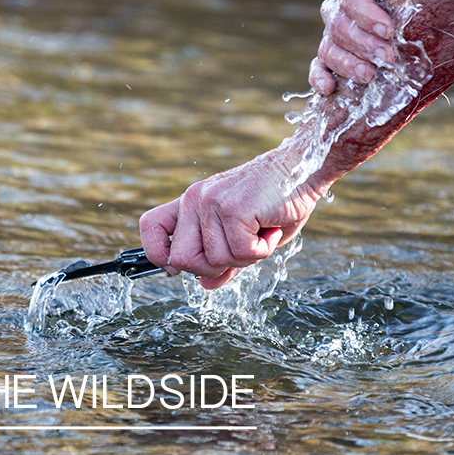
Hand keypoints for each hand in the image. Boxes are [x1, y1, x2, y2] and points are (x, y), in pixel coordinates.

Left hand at [138, 149, 322, 288]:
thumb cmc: (275, 201)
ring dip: (246, 258)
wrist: (302, 169)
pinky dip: (262, 250)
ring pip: (215, 261)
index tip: (177, 268)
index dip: (158, 254)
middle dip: (212, 269)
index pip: (151, 226)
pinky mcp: (233, 208)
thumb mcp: (245, 234)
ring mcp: (211, 202)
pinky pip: (241, 252)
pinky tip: (271, 228)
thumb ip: (223, 259)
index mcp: (191, 202)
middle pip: (181, 260)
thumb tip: (205, 285)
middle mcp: (194, 199)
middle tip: (239, 252)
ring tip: (262, 232)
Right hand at [309, 0, 399, 94]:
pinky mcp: (330, 57)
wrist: (414, 8)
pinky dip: (319, 78)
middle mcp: (336, 8)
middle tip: (387, 57)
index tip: (388, 29)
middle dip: (363, 44)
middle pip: (340, 26)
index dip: (366, 14)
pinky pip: (319, 67)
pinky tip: (329, 89)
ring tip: (369, 76)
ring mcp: (331, 34)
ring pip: (329, 49)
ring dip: (347, 64)